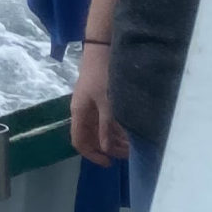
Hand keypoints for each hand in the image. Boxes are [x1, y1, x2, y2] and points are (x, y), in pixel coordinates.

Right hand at [70, 45, 127, 166]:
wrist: (102, 48)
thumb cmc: (102, 75)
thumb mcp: (107, 102)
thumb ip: (106, 126)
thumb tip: (106, 149)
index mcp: (79, 113)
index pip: (79, 142)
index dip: (92, 155)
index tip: (109, 163)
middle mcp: (83, 111)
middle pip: (91, 137)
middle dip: (108, 148)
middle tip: (127, 154)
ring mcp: (91, 105)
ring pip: (100, 129)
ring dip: (114, 138)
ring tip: (132, 145)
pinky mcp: (100, 98)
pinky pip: (106, 119)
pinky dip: (117, 127)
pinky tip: (130, 130)